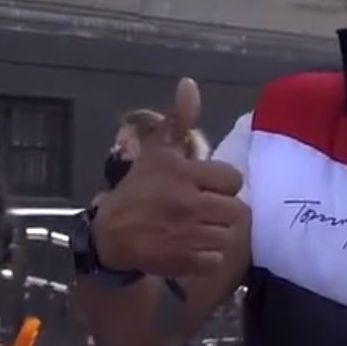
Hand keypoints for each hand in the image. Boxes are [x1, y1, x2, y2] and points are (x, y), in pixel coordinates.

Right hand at [92, 78, 245, 276]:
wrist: (110, 236)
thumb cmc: (139, 190)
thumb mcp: (157, 152)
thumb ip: (178, 120)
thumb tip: (189, 84)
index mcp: (183, 174)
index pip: (233, 180)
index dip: (222, 185)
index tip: (205, 187)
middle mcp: (186, 203)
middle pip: (236, 211)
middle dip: (223, 212)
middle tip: (204, 212)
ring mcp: (186, 235)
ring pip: (228, 236)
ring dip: (217, 235)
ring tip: (198, 230)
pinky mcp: (184, 262)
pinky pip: (216, 261)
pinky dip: (208, 259)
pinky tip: (192, 250)